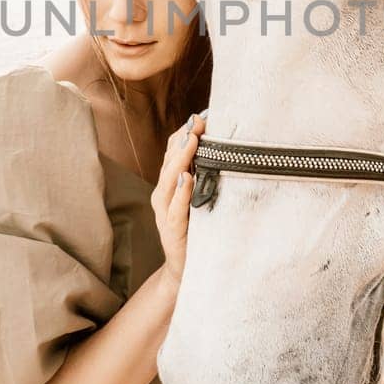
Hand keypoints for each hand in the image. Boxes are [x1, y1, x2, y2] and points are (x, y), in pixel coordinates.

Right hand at [150, 111, 206, 286]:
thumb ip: (204, 174)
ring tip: (193, 140)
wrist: (188, 268)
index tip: (202, 115)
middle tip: (199, 121)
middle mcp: (162, 194)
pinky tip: (187, 179)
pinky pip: (175, 209)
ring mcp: (164, 212)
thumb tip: (221, 145)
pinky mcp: (172, 230)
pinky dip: (181, 193)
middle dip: (185, 139)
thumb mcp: (201, 196)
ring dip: (181, 159)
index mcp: (169, 183)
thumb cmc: (197, 228)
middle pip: (170, 160)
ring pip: (169, 180)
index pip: (173, 151)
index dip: (185, 132)